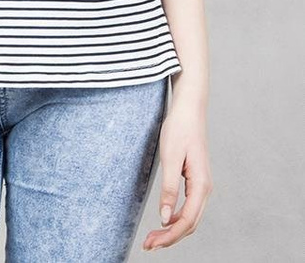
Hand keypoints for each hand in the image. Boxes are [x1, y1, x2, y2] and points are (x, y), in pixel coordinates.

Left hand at [142, 99, 213, 251]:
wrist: (189, 108)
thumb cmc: (179, 129)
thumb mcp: (170, 157)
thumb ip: (169, 189)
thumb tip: (166, 218)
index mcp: (201, 185)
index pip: (186, 221)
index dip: (169, 236)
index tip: (151, 244)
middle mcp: (205, 188)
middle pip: (190, 224)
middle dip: (170, 238)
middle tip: (148, 245)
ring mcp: (202, 185)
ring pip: (190, 217)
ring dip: (173, 230)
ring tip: (153, 237)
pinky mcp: (196, 180)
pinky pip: (190, 207)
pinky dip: (177, 218)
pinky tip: (165, 220)